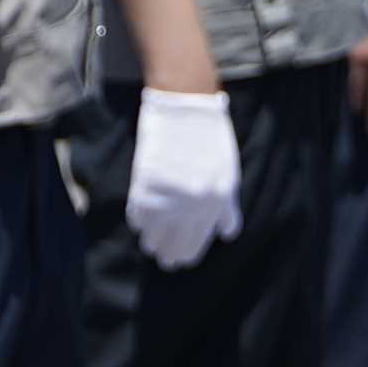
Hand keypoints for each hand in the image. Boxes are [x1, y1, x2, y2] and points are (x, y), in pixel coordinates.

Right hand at [125, 85, 239, 268]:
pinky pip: (139, 214)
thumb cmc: (210, 138)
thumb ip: (227, 208)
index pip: (200, 240)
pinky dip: (139, 222)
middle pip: (177, 242)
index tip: (181, 261)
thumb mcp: (228, 174)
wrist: (186, 106)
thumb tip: (226, 234)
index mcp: (217, 202)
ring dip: (152, 242)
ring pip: (155, 233)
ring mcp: (168, 194)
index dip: (189, 253)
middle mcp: (193, 204)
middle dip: (170, 254)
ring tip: (150, 246)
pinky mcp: (145, 183)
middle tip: (164, 260)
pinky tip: (140, 226)